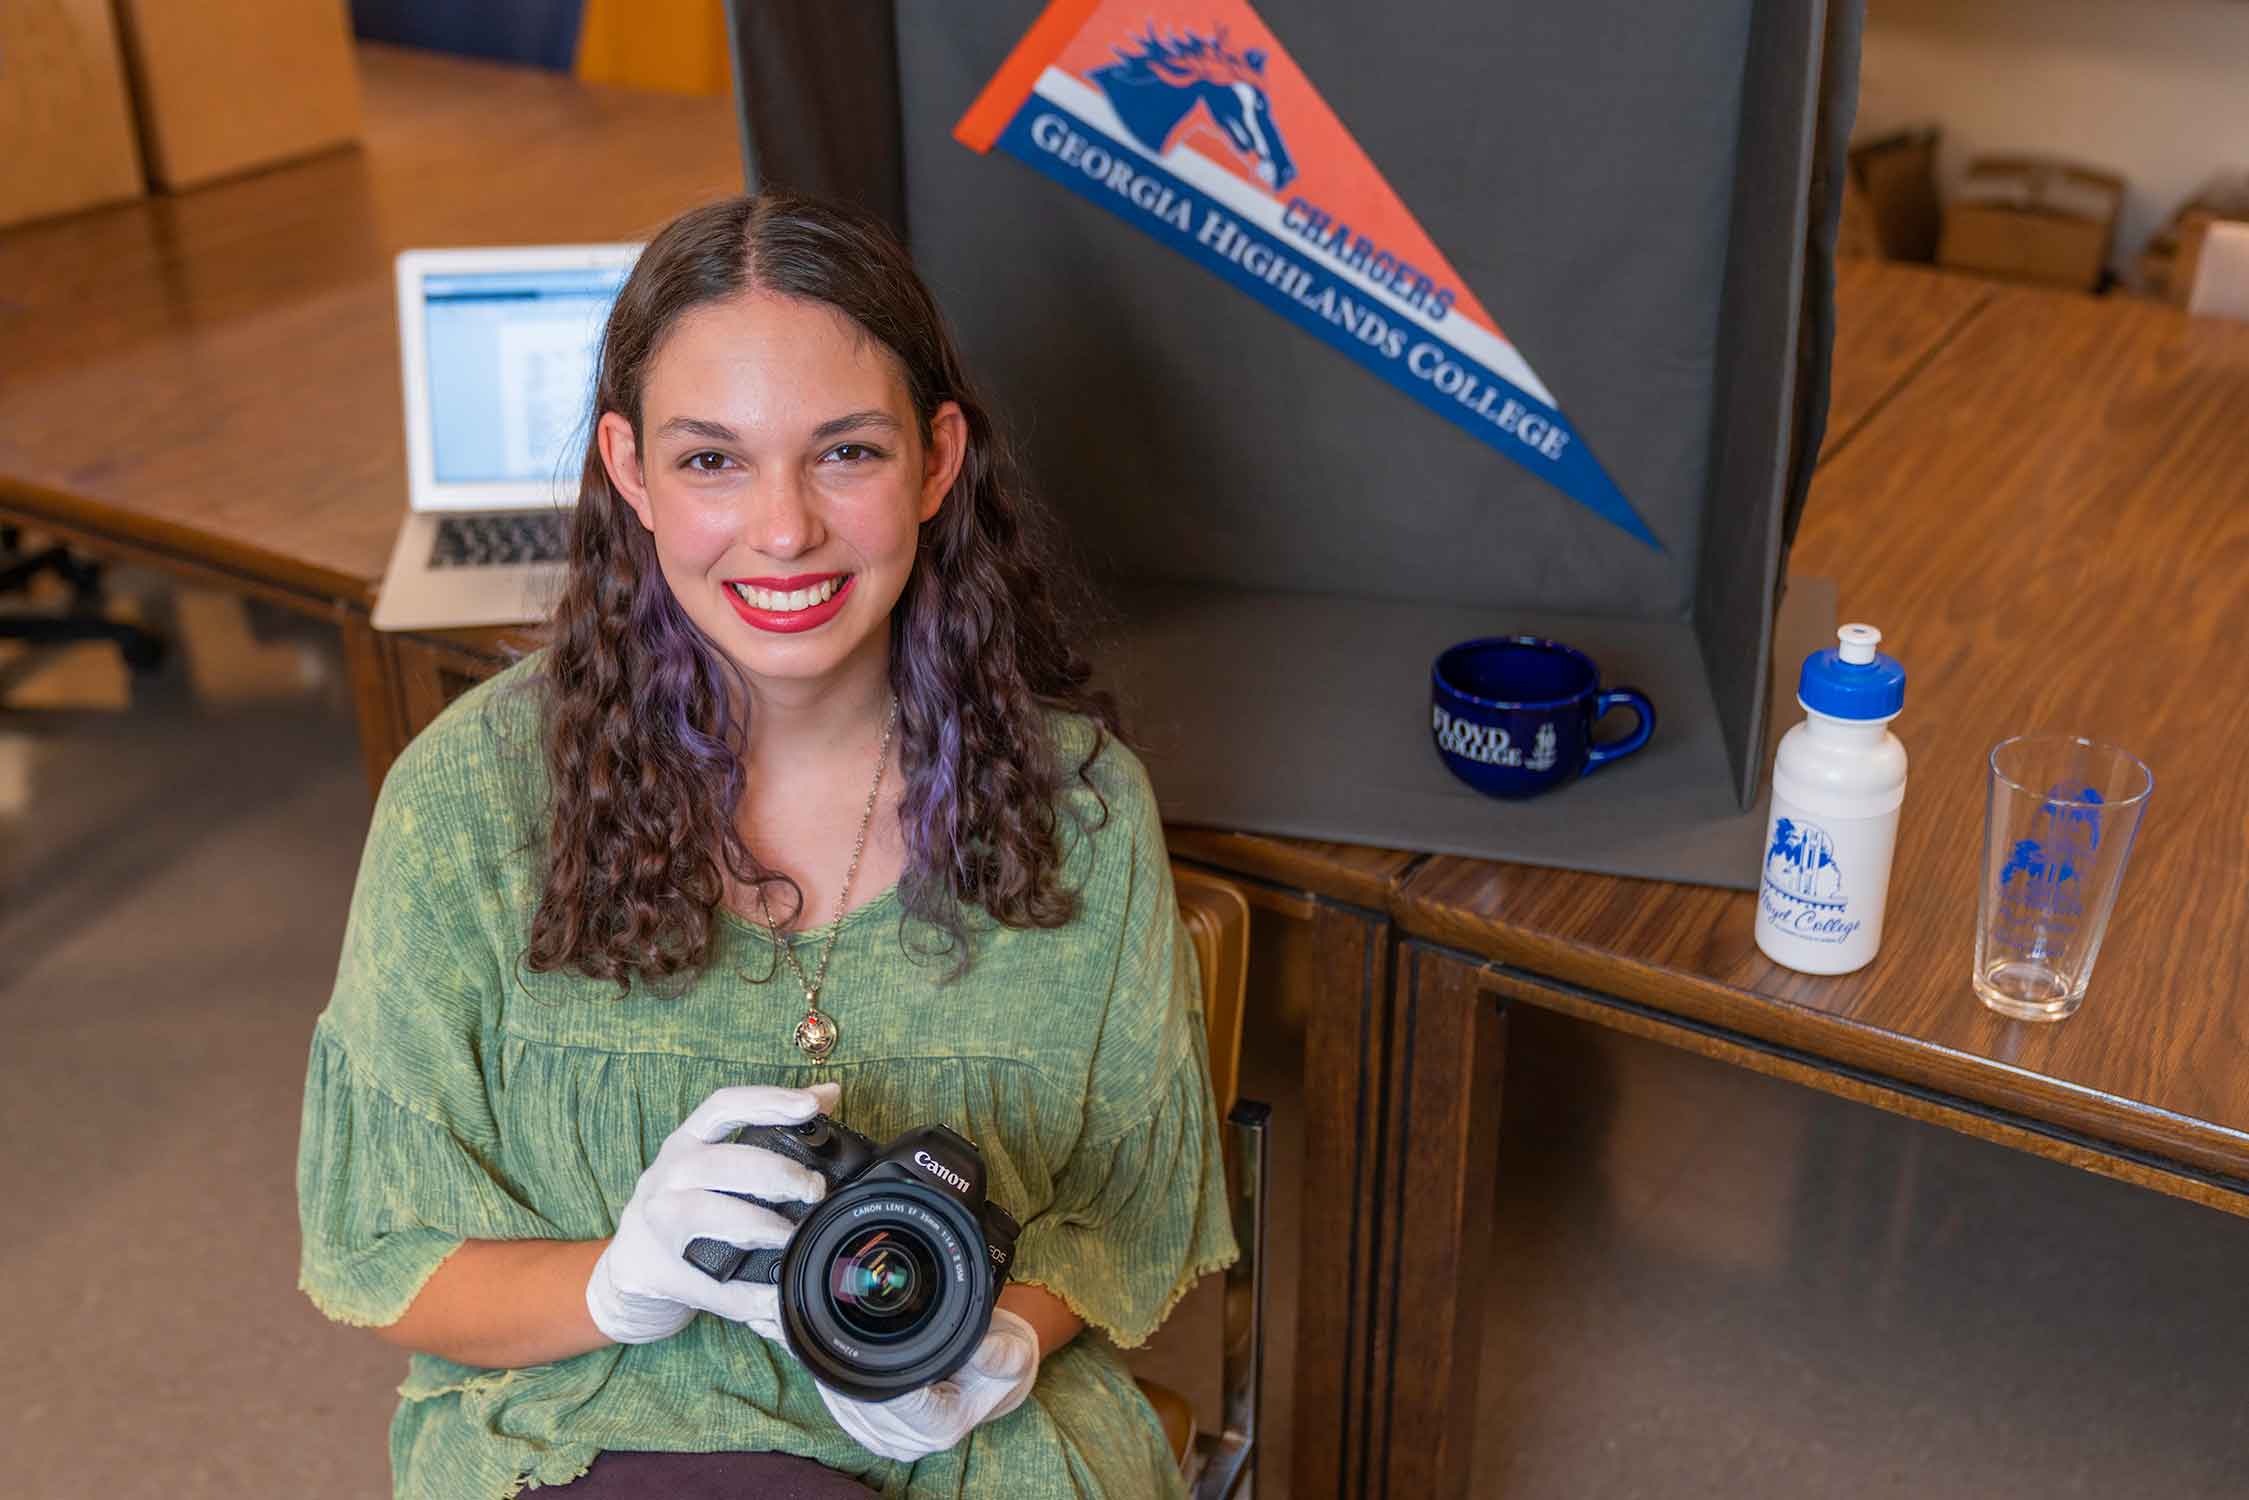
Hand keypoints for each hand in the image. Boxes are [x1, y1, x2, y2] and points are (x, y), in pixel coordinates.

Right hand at [585, 1082, 838, 1344]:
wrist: (629, 1271)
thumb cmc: (685, 1204)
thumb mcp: (714, 1160)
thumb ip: (769, 1128)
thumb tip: (829, 1093)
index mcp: (686, 1142)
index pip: (723, 1106)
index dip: (766, 1101)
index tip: (810, 1106)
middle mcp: (668, 1175)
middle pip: (721, 1162)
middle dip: (776, 1173)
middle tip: (814, 1191)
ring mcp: (658, 1223)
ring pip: (708, 1215)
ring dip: (760, 1226)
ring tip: (792, 1238)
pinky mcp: (660, 1271)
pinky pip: (709, 1285)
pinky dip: (747, 1296)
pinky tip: (776, 1299)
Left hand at [817, 1307, 1039, 1461]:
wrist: (991, 1382)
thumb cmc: (998, 1364)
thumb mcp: (1013, 1353)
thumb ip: (999, 1354)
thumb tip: (982, 1347)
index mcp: (941, 1425)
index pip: (894, 1397)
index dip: (878, 1366)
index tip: (867, 1333)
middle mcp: (912, 1441)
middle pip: (863, 1403)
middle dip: (853, 1367)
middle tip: (847, 1324)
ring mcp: (890, 1442)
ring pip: (847, 1408)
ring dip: (841, 1375)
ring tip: (843, 1338)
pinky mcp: (874, 1436)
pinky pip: (842, 1410)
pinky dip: (839, 1384)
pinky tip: (842, 1359)